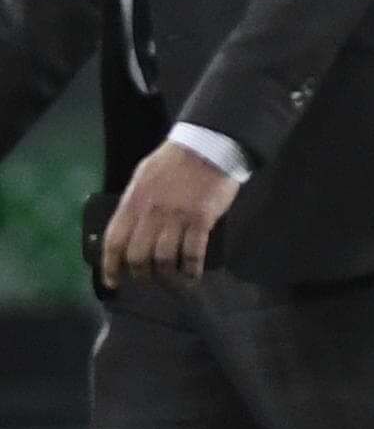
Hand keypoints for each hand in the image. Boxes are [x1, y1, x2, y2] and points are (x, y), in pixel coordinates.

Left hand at [101, 140, 242, 289]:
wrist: (207, 147)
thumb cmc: (174, 161)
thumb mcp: (143, 178)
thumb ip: (134, 203)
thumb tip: (129, 228)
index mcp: (133, 202)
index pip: (114, 242)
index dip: (110, 266)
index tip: (113, 281)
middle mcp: (151, 213)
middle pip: (138, 256)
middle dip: (141, 273)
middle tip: (148, 278)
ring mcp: (177, 218)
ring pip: (164, 259)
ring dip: (167, 275)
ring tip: (173, 279)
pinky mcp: (201, 220)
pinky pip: (193, 253)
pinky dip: (192, 269)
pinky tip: (193, 274)